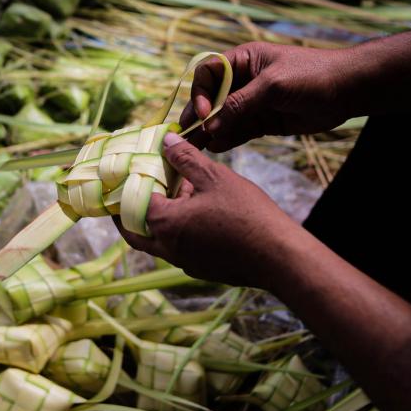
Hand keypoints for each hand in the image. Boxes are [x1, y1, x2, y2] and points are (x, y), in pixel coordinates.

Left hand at [116, 132, 301, 287]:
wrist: (280, 256)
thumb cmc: (247, 213)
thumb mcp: (214, 177)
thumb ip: (185, 158)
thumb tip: (166, 140)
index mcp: (165, 225)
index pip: (135, 203)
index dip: (137, 183)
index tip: (138, 170)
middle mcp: (168, 249)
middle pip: (136, 233)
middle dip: (130, 215)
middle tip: (132, 195)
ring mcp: (185, 262)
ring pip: (159, 243)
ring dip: (160, 221)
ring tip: (175, 195)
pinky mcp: (202, 270)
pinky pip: (180, 250)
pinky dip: (179, 232)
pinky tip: (199, 212)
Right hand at [180, 42, 354, 151]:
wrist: (348, 90)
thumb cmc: (311, 75)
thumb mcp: (272, 85)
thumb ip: (239, 104)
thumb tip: (210, 125)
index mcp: (242, 60)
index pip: (208, 73)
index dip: (199, 92)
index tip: (202, 112)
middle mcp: (243, 80)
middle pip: (210, 98)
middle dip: (198, 116)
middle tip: (185, 135)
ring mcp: (252, 102)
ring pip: (222, 118)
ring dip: (209, 131)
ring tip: (196, 147)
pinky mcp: (263, 122)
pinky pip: (238, 131)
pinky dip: (227, 139)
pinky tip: (217, 147)